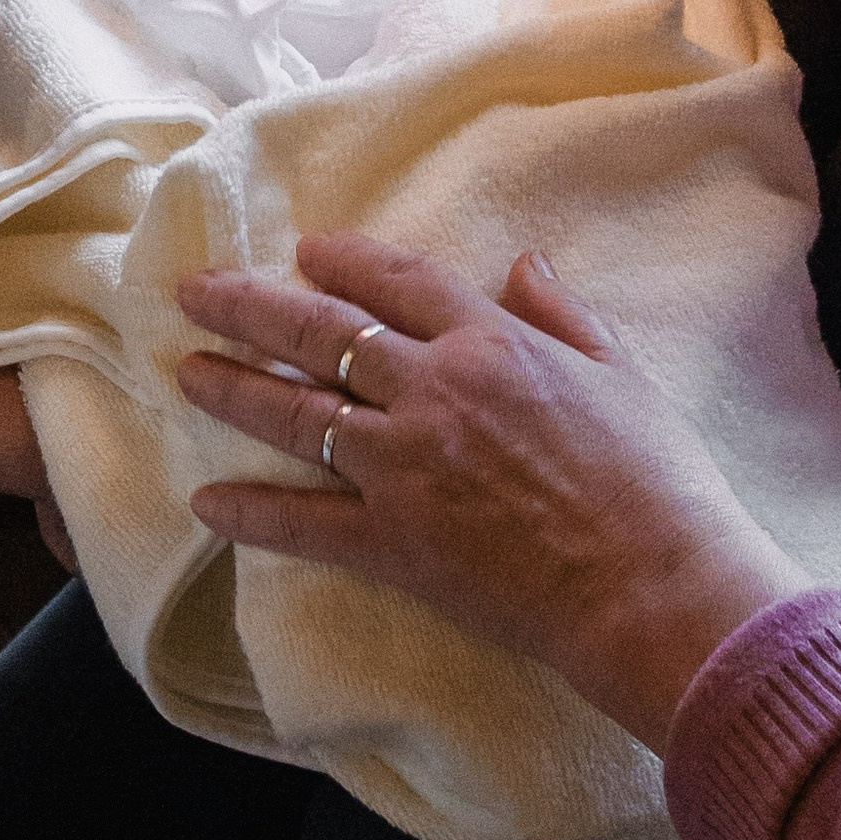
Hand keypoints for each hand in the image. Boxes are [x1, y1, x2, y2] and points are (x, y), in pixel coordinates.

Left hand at [176, 233, 808, 753]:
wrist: (650, 586)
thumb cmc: (656, 481)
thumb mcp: (623, 372)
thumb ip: (563, 314)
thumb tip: (524, 262)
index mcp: (490, 342)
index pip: (396, 280)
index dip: (343, 260)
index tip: (305, 252)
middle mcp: (432, 390)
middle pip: (320, 333)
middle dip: (248, 306)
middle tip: (194, 291)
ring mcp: (404, 467)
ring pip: (296, 414)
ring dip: (233, 390)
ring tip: (184, 371)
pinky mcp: (393, 543)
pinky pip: (303, 523)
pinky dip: (251, 512)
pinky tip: (207, 502)